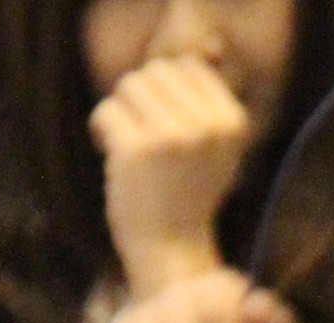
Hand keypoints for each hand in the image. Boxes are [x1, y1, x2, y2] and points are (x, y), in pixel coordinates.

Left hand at [96, 57, 255, 291]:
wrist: (172, 253)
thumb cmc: (186, 198)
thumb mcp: (213, 149)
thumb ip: (203, 104)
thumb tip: (188, 57)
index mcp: (232, 122)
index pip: (188, 67)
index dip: (166, 90)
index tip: (162, 124)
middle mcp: (207, 125)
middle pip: (156, 71)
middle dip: (140, 98)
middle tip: (140, 134)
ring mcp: (173, 136)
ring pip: (129, 85)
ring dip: (120, 111)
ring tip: (125, 143)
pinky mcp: (137, 150)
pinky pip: (106, 112)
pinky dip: (100, 130)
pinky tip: (110, 153)